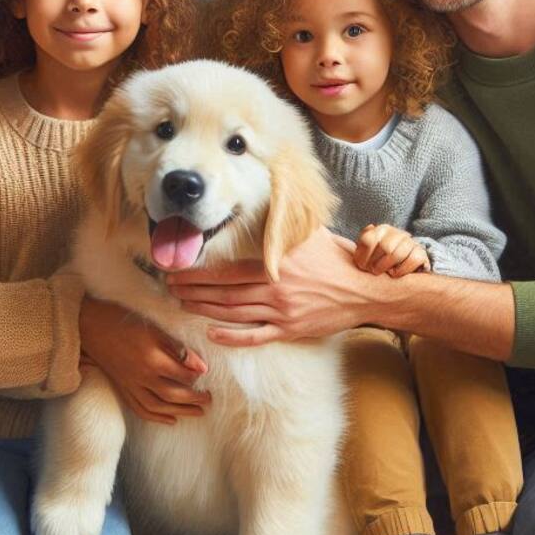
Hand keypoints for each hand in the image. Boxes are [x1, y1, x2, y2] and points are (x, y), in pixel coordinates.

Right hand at [78, 296, 209, 425]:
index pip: (183, 376)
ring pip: (159, 407)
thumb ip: (177, 348)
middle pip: (173, 395)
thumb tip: (201, 367)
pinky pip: (140, 409)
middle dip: (194, 399)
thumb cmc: (123, 322)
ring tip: (198, 412)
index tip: (208, 375)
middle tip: (209, 399)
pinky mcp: (122, 389)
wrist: (90, 327)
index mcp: (152, 360)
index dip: (197, 377)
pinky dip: (156, 417)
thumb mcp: (154, 329)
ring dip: (180, 412)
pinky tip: (171, 420)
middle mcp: (142, 377)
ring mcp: (130, 385)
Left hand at [166, 226, 376, 347]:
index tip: (179, 271)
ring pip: (234, 314)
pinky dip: (231, 338)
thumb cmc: (336, 259)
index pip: (228, 270)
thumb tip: (268, 196)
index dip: (199, 273)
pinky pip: (255, 337)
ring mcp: (282, 312)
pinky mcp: (290, 330)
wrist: (364, 290)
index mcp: (276, 264)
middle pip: (224, 293)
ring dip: (204, 311)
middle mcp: (276, 289)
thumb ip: (284, 224)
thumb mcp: (310, 234)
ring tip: (182, 305)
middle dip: (193, 291)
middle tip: (170, 288)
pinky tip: (211, 334)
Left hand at [354, 224, 429, 277]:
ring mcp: (409, 242)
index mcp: (381, 230)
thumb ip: (363, 243)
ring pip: (397, 254)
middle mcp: (396, 233)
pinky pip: (413, 260)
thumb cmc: (380, 258)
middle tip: (374, 271)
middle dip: (376, 264)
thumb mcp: (368, 250)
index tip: (363, 266)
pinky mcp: (421, 252)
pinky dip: (402, 270)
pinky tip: (396, 274)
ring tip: (385, 273)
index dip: (363, 256)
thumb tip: (369, 229)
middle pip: (384, 247)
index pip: (368, 240)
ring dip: (387, 267)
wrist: (404, 262)